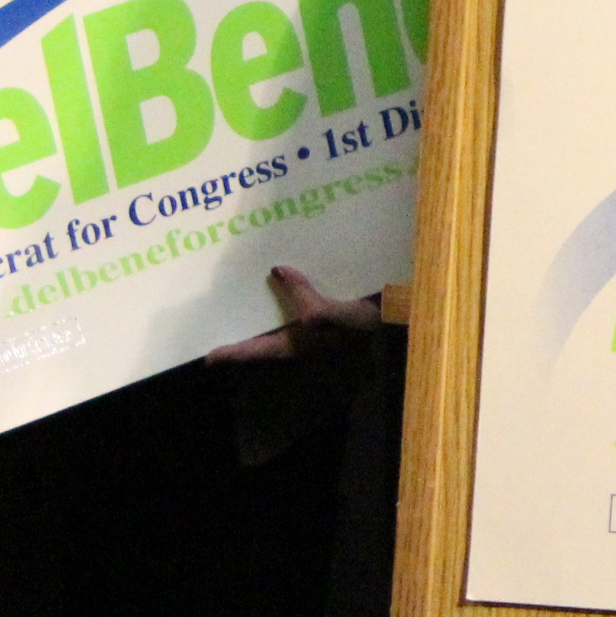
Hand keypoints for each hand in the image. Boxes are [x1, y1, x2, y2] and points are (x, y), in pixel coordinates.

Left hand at [203, 266, 381, 363]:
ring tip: (245, 278)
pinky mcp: (330, 305)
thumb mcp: (341, 315)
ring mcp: (316, 319)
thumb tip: (278, 270)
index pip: (261, 349)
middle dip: (244, 324)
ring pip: (282, 311)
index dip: (235, 353)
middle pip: (266, 331)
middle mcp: (304, 333)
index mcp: (302, 343)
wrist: (406, 316)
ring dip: (265, 297)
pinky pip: (302, 294)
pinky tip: (287, 260)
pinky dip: (291, 281)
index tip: (209, 356)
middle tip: (217, 311)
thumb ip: (308, 298)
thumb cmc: (373, 324)